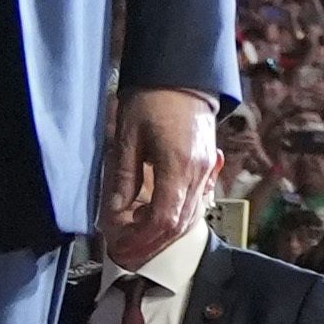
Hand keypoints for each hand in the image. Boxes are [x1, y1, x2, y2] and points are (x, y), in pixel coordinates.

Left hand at [96, 86, 217, 265]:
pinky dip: (179, 216)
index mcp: (178, 166)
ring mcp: (207, 169)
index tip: (123, 243)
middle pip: (180, 223)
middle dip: (154, 241)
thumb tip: (115, 211)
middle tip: (129, 250)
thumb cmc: (152, 98)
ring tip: (141, 238)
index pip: (163, 218)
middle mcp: (198, 172)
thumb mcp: (128, 137)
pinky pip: (198, 201)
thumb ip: (124, 178)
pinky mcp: (207, 163)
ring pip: (191, 215)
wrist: (182, 73)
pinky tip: (161, 219)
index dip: (143, 237)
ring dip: (166, 232)